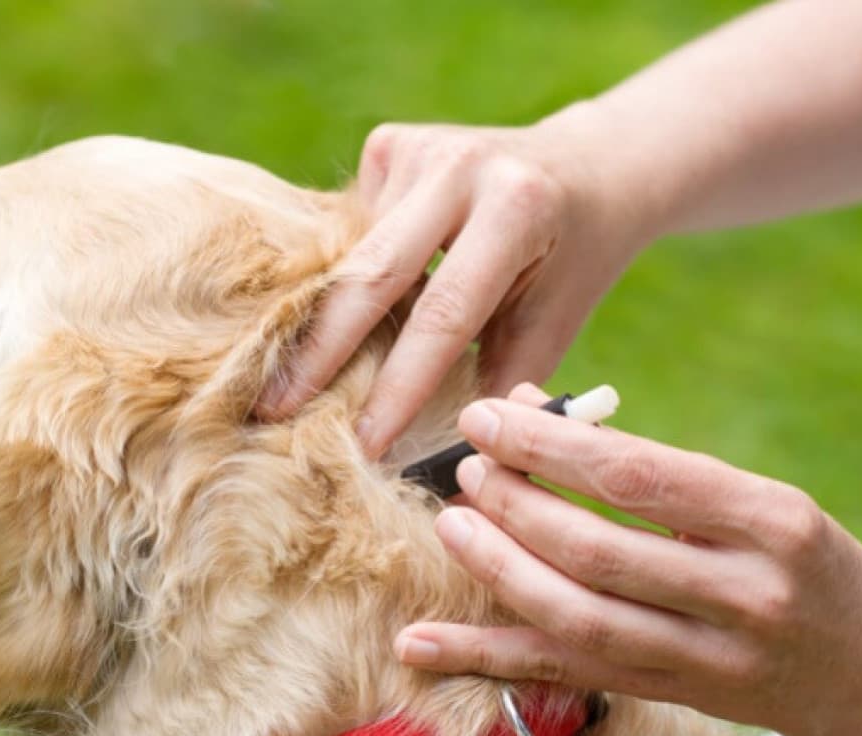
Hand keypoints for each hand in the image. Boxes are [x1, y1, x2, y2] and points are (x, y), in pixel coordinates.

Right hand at [256, 118, 652, 456]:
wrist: (589, 168)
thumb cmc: (572, 262)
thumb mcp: (554, 323)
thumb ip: (498, 384)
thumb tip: (439, 465)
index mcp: (516, 209)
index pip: (444, 313)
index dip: (399, 385)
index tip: (365, 444)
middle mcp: (460, 166)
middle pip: (372, 273)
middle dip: (321, 352)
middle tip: (273, 411)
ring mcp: (419, 147)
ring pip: (353, 254)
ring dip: (327, 319)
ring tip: (287, 381)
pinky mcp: (390, 144)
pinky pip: (352, 230)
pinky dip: (346, 278)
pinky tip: (342, 311)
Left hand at [395, 384, 861, 735]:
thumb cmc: (806, 562)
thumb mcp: (759, 502)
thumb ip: (658, 471)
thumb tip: (538, 417)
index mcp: (771, 521)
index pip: (640, 477)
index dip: (551, 446)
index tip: (488, 416)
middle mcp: (745, 594)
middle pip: (601, 551)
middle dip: (518, 507)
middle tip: (467, 470)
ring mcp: (711, 659)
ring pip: (580, 619)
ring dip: (500, 572)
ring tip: (452, 527)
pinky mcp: (676, 699)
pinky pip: (568, 676)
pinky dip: (486, 659)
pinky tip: (419, 644)